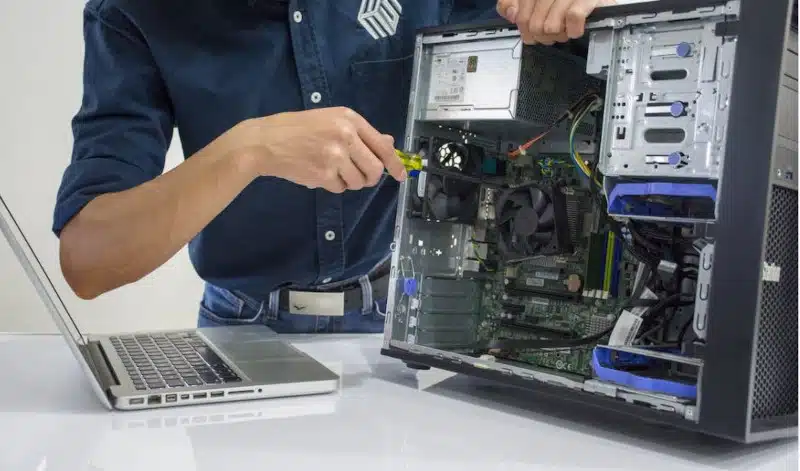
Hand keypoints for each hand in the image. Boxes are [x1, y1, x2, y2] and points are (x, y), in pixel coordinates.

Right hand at [235, 107, 406, 192]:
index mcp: (349, 119)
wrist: (266, 141)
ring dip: (348, 181)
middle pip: (375, 169)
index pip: (382, 146)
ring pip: (358, 182)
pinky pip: (340, 188)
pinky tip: (318, 172)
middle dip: (369, 178)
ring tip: (331, 169)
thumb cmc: (299, 129)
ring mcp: (335, 156)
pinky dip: (333, 185)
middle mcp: (345, 135)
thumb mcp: (332, 121)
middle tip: (359, 176)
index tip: (401, 176)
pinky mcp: (323, 174)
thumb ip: (361, 134)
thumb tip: (389, 143)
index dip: (395, 164)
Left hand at [496, 0, 615, 44]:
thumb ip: (511, 4)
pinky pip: (573, 18)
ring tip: (565, 29)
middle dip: (543, 36)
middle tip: (553, 31)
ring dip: (559, 35)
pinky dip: (573, 30)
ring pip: (551, 26)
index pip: (521, 17)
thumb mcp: (531, 1)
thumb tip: (511, 13)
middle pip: (535, 26)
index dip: (526, 31)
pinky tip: (574, 30)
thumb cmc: (563, 2)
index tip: (533, 33)